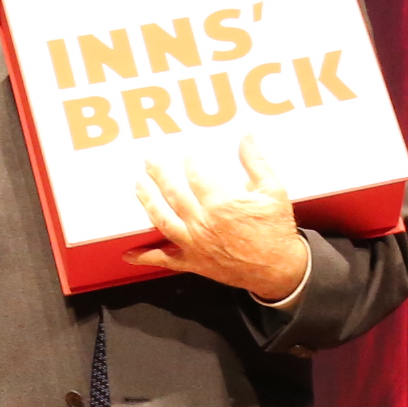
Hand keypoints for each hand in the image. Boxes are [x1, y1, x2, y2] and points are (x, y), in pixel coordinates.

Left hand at [132, 137, 312, 297]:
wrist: (279, 270)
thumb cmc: (276, 230)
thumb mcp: (273, 190)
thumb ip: (256, 161)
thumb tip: (246, 136)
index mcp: (221, 203)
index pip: (196, 174)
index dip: (189, 159)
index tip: (186, 149)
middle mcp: (202, 223)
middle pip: (172, 192)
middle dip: (159, 173)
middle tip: (149, 160)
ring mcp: (194, 244)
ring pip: (162, 219)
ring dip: (147, 200)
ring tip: (138, 184)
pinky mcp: (193, 262)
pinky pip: (164, 260)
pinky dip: (144, 257)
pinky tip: (128, 253)